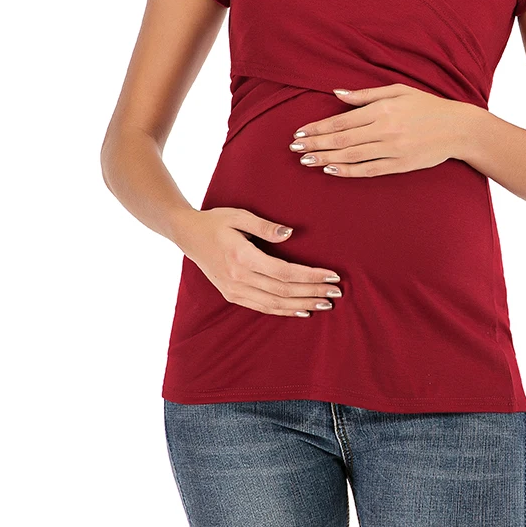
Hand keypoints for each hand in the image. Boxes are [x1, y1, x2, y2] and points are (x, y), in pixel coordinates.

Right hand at [177, 207, 342, 317]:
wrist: (188, 235)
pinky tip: (301, 310)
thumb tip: (290, 233)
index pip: (284, 272)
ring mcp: (234, 289)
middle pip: (283, 290)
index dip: (310, 276)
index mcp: (242, 257)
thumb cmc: (216, 221)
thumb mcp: (239, 215)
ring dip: (302, 304)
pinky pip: (262, 307)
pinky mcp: (232, 295)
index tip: (332, 276)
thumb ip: (265, 226)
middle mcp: (238, 278)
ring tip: (325, 304)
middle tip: (337, 293)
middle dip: (313, 292)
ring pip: (274, 303)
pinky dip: (283, 311)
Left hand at [287, 84, 465, 177]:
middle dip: (316, 144)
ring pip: (352, 157)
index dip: (318, 128)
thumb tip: (337, 93)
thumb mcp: (398, 91)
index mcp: (383, 110)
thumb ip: (366, 94)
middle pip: (342, 140)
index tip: (300, 132)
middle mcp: (385, 130)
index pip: (342, 121)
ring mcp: (393, 150)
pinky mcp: (400, 165)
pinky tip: (331, 170)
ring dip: (326, 159)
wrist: (458, 128)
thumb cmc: (427, 106)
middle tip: (294, 148)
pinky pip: (369, 170)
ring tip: (306, 160)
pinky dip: (348, 171)